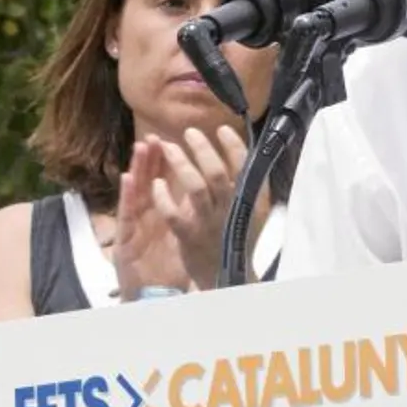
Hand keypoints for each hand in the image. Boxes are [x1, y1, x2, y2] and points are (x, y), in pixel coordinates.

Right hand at [111, 141, 190, 298]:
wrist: (152, 300)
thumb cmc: (165, 270)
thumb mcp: (179, 237)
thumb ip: (185, 213)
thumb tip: (202, 189)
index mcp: (161, 216)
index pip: (164, 183)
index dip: (167, 161)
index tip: (173, 139)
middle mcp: (147, 220)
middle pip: (148, 181)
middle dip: (152, 158)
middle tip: (155, 134)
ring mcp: (135, 230)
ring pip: (136, 193)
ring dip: (138, 168)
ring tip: (141, 146)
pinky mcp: (125, 245)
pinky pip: (126, 218)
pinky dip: (126, 196)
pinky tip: (126, 178)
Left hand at [150, 127, 249, 290]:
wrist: (228, 277)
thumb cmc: (235, 237)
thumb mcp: (249, 210)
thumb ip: (247, 184)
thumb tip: (240, 150)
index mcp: (250, 200)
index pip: (245, 165)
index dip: (233, 145)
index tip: (220, 129)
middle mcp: (231, 210)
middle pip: (217, 172)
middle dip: (202, 148)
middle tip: (189, 132)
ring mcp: (210, 224)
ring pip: (196, 188)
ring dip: (180, 164)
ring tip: (167, 147)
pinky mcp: (190, 238)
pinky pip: (174, 214)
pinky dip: (163, 197)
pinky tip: (156, 184)